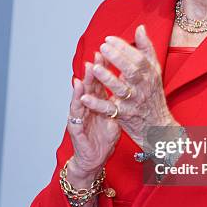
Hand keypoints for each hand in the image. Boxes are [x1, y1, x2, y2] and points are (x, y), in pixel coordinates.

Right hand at [67, 51, 120, 179]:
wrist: (94, 157)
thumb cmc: (103, 134)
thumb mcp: (114, 113)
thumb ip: (118, 96)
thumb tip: (129, 81)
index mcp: (97, 100)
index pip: (101, 80)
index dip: (106, 65)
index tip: (112, 49)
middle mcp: (87, 105)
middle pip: (90, 84)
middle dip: (95, 69)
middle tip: (99, 53)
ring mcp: (81, 116)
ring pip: (81, 96)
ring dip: (84, 83)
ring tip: (87, 68)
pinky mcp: (77, 129)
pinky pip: (78, 115)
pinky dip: (78, 104)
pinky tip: (81, 96)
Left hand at [80, 24, 175, 148]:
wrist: (158, 126)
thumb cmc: (153, 95)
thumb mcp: (154, 71)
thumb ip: (146, 49)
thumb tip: (140, 28)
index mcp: (150, 74)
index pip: (139, 58)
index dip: (124, 48)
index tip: (108, 39)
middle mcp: (143, 87)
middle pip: (132, 71)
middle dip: (118, 59)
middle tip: (103, 48)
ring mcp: (133, 102)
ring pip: (121, 90)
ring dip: (107, 79)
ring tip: (94, 69)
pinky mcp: (124, 116)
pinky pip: (110, 110)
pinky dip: (97, 104)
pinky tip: (85, 97)